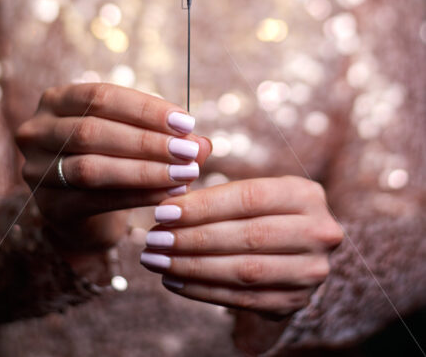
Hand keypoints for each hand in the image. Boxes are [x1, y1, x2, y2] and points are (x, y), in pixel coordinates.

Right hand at [15, 83, 212, 255]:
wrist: (81, 210)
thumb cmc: (111, 157)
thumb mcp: (131, 136)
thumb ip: (164, 134)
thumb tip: (205, 143)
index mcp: (56, 100)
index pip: (101, 95)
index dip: (145, 108)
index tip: (186, 122)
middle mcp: (36, 131)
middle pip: (94, 130)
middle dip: (148, 141)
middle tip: (190, 151)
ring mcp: (36, 171)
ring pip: (93, 167)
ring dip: (145, 170)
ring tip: (185, 173)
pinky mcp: (50, 207)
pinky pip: (98, 199)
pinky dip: (138, 196)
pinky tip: (170, 195)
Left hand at [140, 175, 343, 318]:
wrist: (299, 251)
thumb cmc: (263, 210)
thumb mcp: (255, 187)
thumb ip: (218, 178)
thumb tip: (176, 169)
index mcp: (306, 194)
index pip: (249, 198)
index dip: (203, 205)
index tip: (163, 211)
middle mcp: (318, 232)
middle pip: (247, 236)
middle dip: (193, 238)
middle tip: (152, 238)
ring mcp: (311, 272)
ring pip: (244, 271)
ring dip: (193, 267)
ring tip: (157, 260)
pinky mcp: (295, 302)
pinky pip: (243, 299)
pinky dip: (203, 291)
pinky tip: (174, 282)